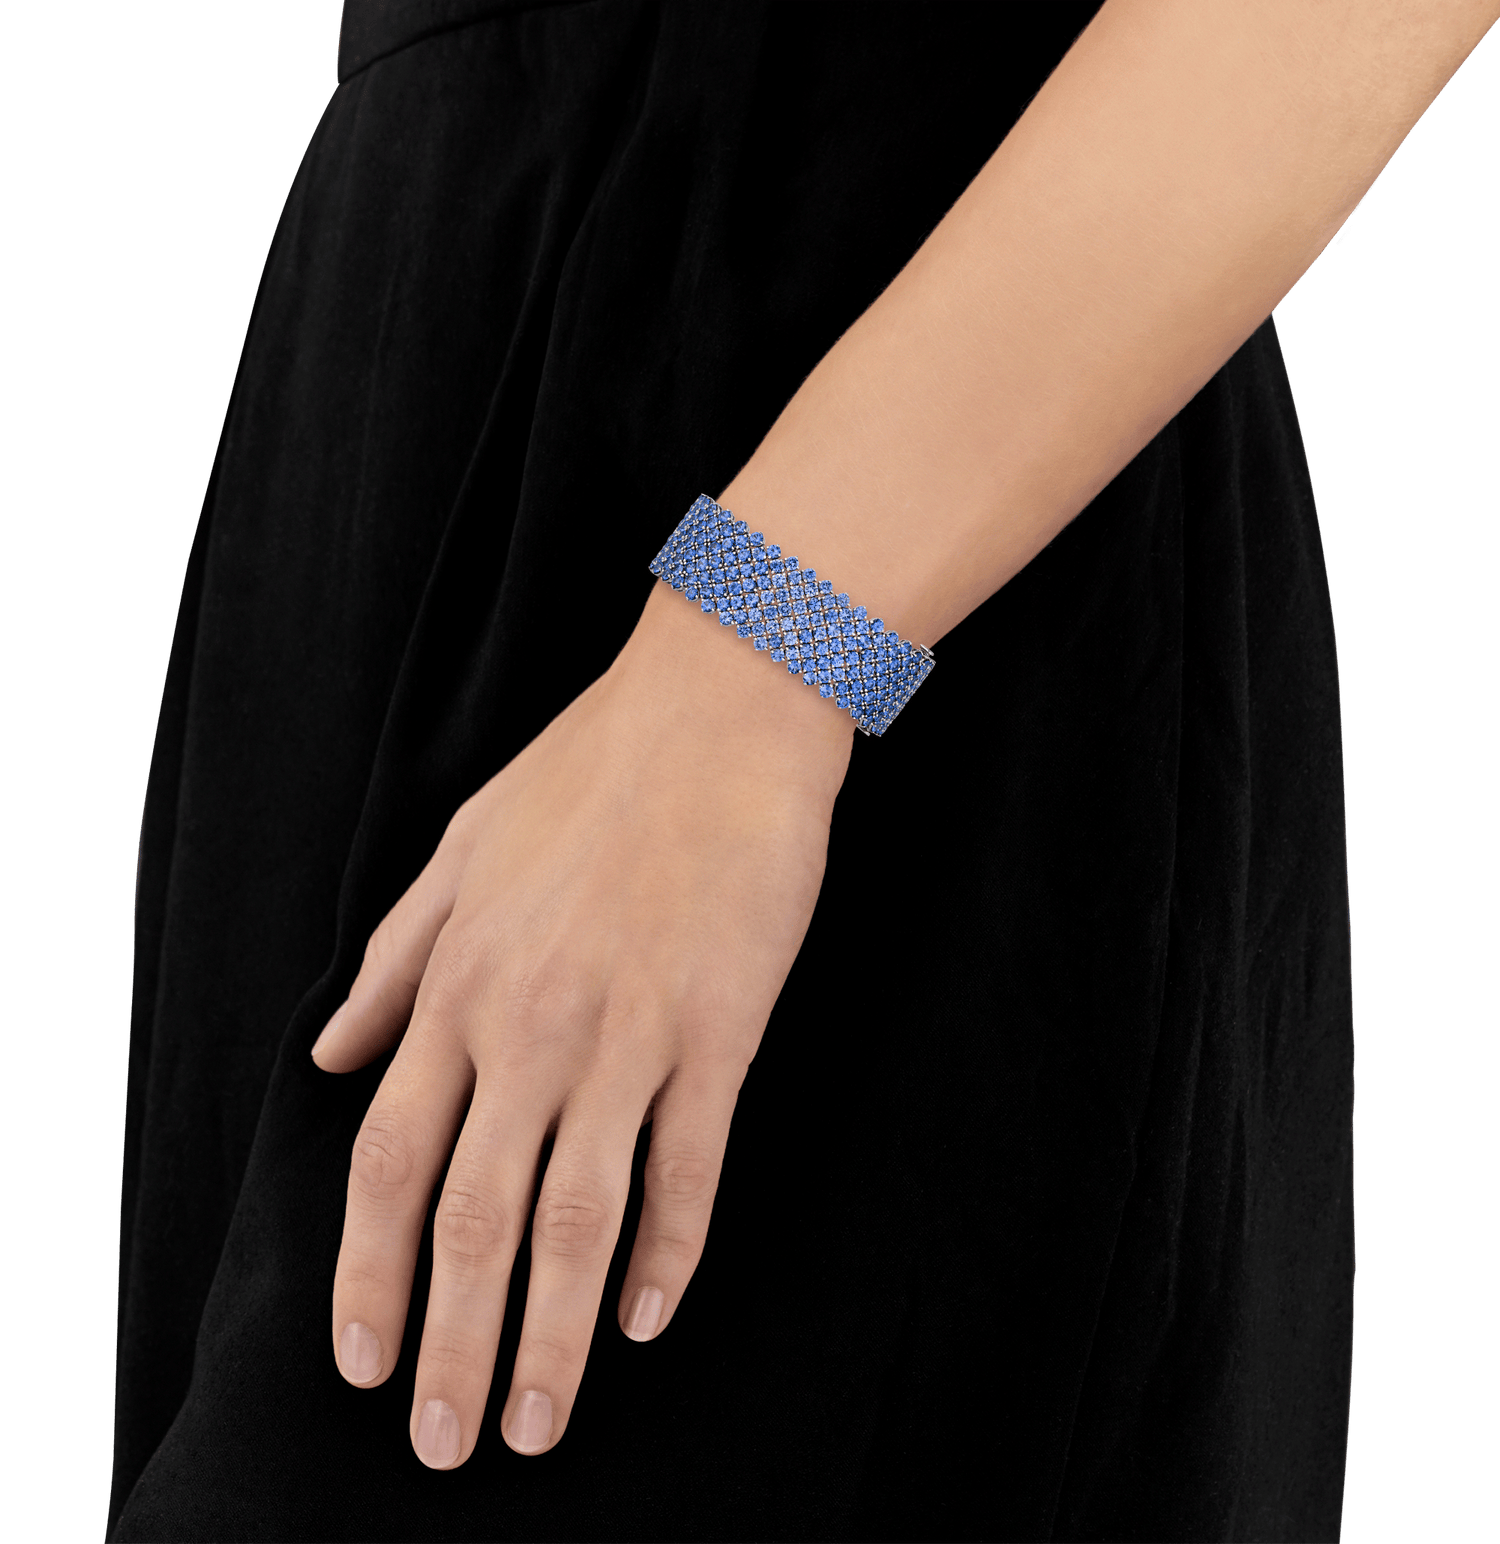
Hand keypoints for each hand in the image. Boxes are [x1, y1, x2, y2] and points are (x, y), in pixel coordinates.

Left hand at [312, 583, 852, 1465]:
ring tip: (542, 1425)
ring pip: (575, 1220)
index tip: (365, 1362)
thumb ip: (395, 960)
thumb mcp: (456, 852)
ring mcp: (628, 1035)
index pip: (388, 1165)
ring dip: (554, 1337)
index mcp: (459, 986)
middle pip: (474, 1221)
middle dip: (454, 1346)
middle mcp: (529, 1027)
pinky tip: (648, 1319)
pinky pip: (688, 1168)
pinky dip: (667, 1253)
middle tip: (448, 1445)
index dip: (369, 1276)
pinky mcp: (719, 1033)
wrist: (716, 713)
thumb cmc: (587, 775)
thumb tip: (332, 1051)